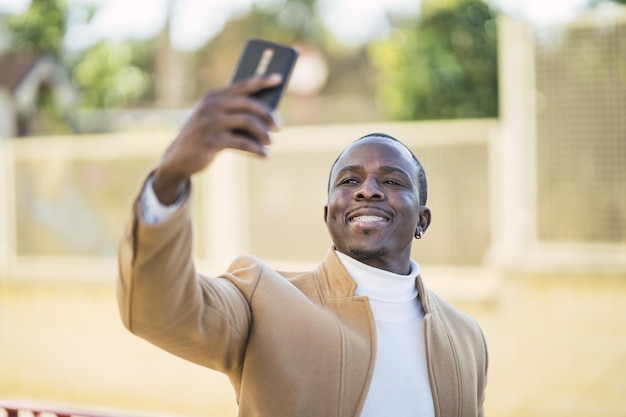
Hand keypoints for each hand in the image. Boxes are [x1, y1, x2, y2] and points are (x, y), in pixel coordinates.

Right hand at [152, 74, 282, 203]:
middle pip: (247, 104)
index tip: (279, 78)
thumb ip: (235, 115)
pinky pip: (242, 143)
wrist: (179, 158)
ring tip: (271, 142)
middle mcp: (211, 106)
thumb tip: (268, 116)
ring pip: (247, 122)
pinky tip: (265, 156)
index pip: (242, 85)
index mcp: (213, 97)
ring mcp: (210, 122)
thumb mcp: (216, 121)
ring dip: (263, 133)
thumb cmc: (204, 137)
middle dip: (267, 115)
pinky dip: (257, 150)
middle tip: (279, 126)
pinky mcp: (212, 140)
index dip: (262, 81)